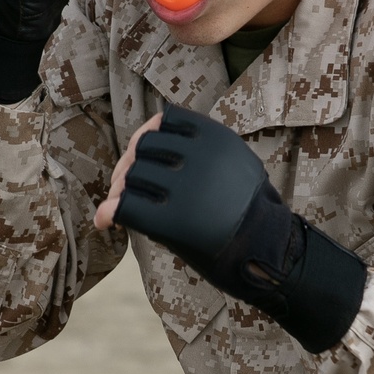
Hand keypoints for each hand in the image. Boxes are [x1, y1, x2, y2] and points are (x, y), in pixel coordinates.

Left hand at [96, 105, 366, 353]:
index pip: (164, 121)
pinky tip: (106, 221)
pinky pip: (126, 208)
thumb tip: (142, 134)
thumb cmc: (247, 208)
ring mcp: (188, 190)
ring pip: (131, 177)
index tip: (146, 157)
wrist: (267, 252)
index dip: (149, 137)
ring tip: (121, 205)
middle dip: (130, 165)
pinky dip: (110, 212)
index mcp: (217, 137)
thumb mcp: (235, 160)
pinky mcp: (175, 223)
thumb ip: (197, 144)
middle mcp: (202, 158)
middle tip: (125, 187)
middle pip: (143, 148)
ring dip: (120, 190)